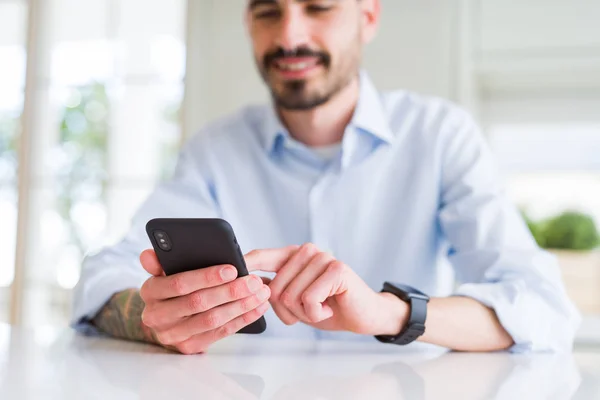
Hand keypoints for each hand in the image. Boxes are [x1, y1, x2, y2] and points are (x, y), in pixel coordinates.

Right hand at [138, 249, 270, 353]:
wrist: (167, 316)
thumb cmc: (172, 286)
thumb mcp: (164, 270)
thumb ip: (160, 261)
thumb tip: (148, 255)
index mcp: (150, 291)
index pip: (179, 283)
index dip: (207, 276)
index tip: (232, 268)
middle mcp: (157, 316)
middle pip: (198, 303)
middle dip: (230, 291)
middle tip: (254, 281)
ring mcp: (172, 335)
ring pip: (212, 320)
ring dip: (240, 306)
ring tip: (260, 292)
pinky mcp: (189, 347)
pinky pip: (220, 333)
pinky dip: (243, 319)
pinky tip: (257, 307)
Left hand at [246, 244, 409, 335]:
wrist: (362, 316)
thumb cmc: (327, 307)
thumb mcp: (296, 301)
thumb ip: (275, 290)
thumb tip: (252, 283)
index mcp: (294, 256)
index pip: (262, 256)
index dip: (245, 264)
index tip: (228, 268)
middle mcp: (307, 251)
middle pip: (274, 288)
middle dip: (288, 311)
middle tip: (310, 310)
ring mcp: (323, 257)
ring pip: (290, 296)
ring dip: (305, 314)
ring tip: (321, 308)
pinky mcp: (336, 269)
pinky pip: (309, 300)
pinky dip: (317, 314)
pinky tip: (330, 309)